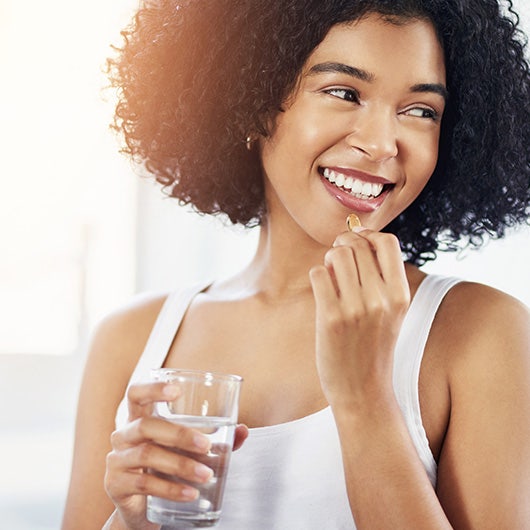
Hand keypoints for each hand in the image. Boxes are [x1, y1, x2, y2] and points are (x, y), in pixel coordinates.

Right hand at [104, 382, 247, 529]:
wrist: (142, 507)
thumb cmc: (166, 466)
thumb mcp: (188, 450)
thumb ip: (217, 439)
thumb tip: (243, 430)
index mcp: (140, 417)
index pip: (136, 393)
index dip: (153, 388)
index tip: (177, 390)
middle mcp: (124, 434)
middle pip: (145, 425)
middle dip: (179, 434)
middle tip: (207, 444)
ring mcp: (117, 460)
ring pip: (146, 455)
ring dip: (180, 465)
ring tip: (206, 474)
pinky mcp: (116, 485)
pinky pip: (144, 484)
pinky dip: (171, 489)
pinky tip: (191, 493)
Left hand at [309, 228, 409, 409]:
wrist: (363, 390)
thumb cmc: (373, 347)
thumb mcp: (391, 312)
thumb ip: (381, 278)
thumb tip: (357, 238)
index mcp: (401, 295)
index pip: (388, 242)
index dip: (368, 235)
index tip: (357, 244)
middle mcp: (382, 299)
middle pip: (357, 244)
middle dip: (343, 245)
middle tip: (338, 260)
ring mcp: (356, 308)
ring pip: (337, 254)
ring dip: (329, 259)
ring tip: (331, 276)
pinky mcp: (331, 318)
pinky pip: (319, 274)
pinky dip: (318, 276)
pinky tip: (323, 292)